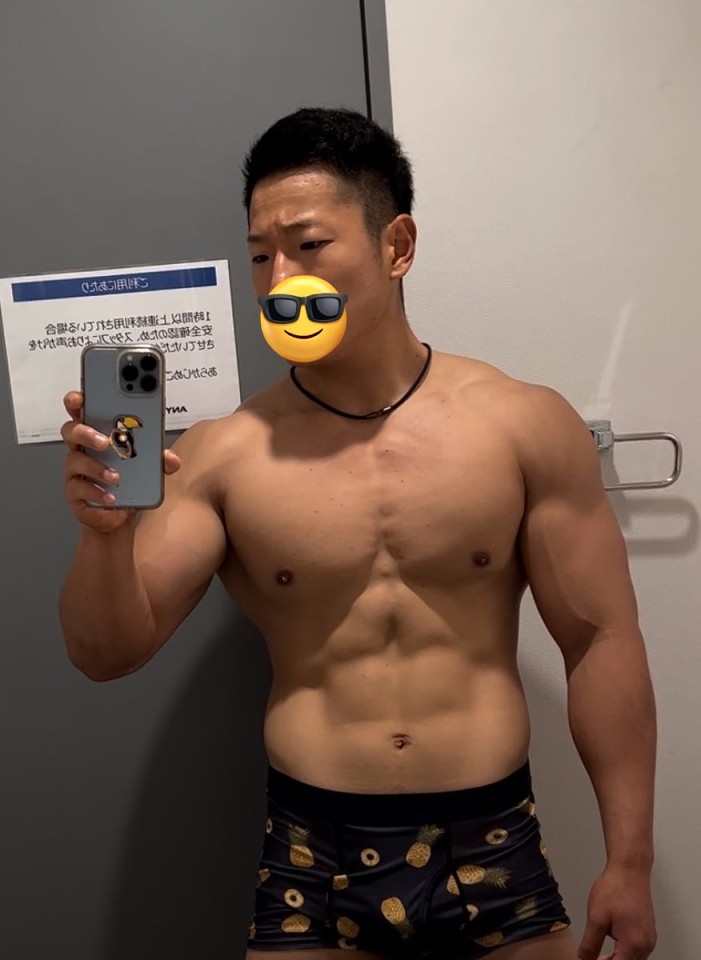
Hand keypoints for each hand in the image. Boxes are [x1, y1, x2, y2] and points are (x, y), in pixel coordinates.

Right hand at [61, 391, 180, 532]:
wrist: (118, 516)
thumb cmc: (128, 480)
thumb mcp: (149, 466)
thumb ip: (160, 459)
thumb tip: (170, 458)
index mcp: (98, 432)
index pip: (84, 409)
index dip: (79, 401)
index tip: (82, 397)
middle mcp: (83, 448)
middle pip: (71, 430)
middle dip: (85, 432)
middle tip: (104, 440)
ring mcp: (76, 470)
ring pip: (76, 460)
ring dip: (96, 467)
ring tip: (115, 475)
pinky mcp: (75, 492)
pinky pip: (80, 489)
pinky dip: (97, 492)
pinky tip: (111, 497)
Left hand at [578, 865, 656, 959]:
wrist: (630, 869)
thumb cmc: (615, 889)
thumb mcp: (596, 918)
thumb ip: (591, 943)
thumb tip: (585, 958)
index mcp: (633, 944)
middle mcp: (646, 945)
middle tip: (593, 957)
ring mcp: (649, 938)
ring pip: (634, 959)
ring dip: (618, 959)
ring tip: (600, 953)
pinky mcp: (649, 931)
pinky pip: (638, 950)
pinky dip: (626, 952)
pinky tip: (614, 943)